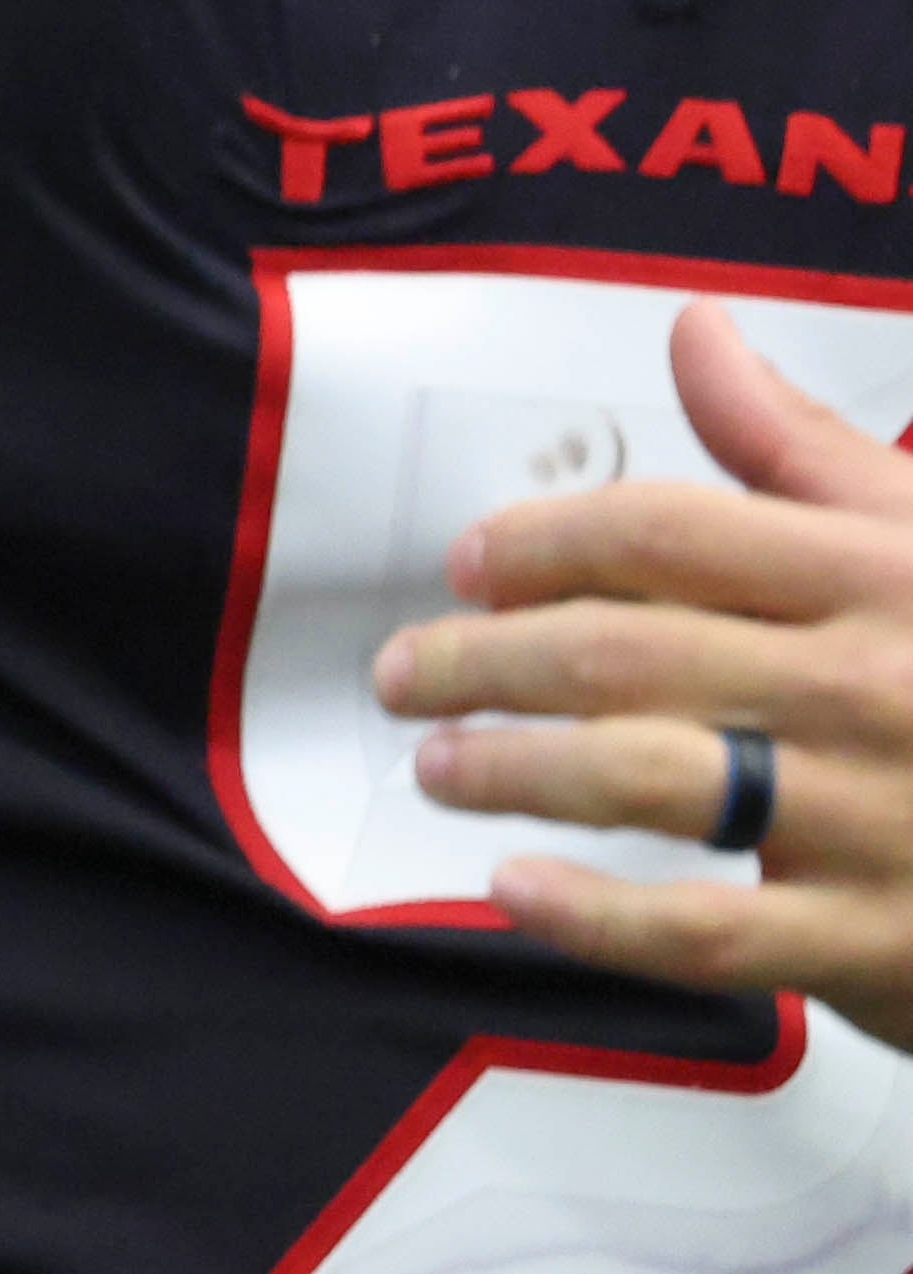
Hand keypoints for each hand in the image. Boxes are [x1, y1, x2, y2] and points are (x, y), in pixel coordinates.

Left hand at [376, 306, 912, 1033]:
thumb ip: (801, 452)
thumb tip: (697, 335)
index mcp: (883, 578)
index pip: (667, 534)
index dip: (539, 544)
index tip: (470, 567)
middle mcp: (872, 686)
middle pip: (624, 654)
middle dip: (484, 661)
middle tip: (407, 673)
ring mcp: (874, 818)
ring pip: (646, 779)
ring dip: (512, 769)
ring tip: (440, 764)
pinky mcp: (875, 938)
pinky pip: (706, 929)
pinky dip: (592, 913)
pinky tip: (512, 888)